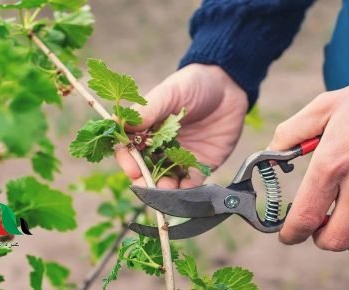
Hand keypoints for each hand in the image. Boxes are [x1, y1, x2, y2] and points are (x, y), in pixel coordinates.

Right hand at [116, 64, 247, 188]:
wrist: (229, 87)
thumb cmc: (194, 84)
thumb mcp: (169, 93)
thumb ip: (147, 111)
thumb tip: (119, 125)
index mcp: (148, 130)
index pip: (130, 150)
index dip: (128, 161)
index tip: (131, 168)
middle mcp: (161, 147)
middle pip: (146, 170)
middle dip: (144, 180)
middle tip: (146, 185)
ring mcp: (181, 158)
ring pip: (167, 180)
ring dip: (164, 189)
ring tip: (165, 189)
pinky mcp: (201, 165)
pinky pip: (191, 183)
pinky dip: (186, 190)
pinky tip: (184, 190)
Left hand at [269, 60, 348, 252]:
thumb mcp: (325, 106)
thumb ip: (291, 132)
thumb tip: (271, 153)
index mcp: (333, 163)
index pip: (305, 216)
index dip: (291, 233)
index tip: (287, 235)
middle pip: (335, 239)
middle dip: (320, 239)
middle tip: (318, 226)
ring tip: (346, 225)